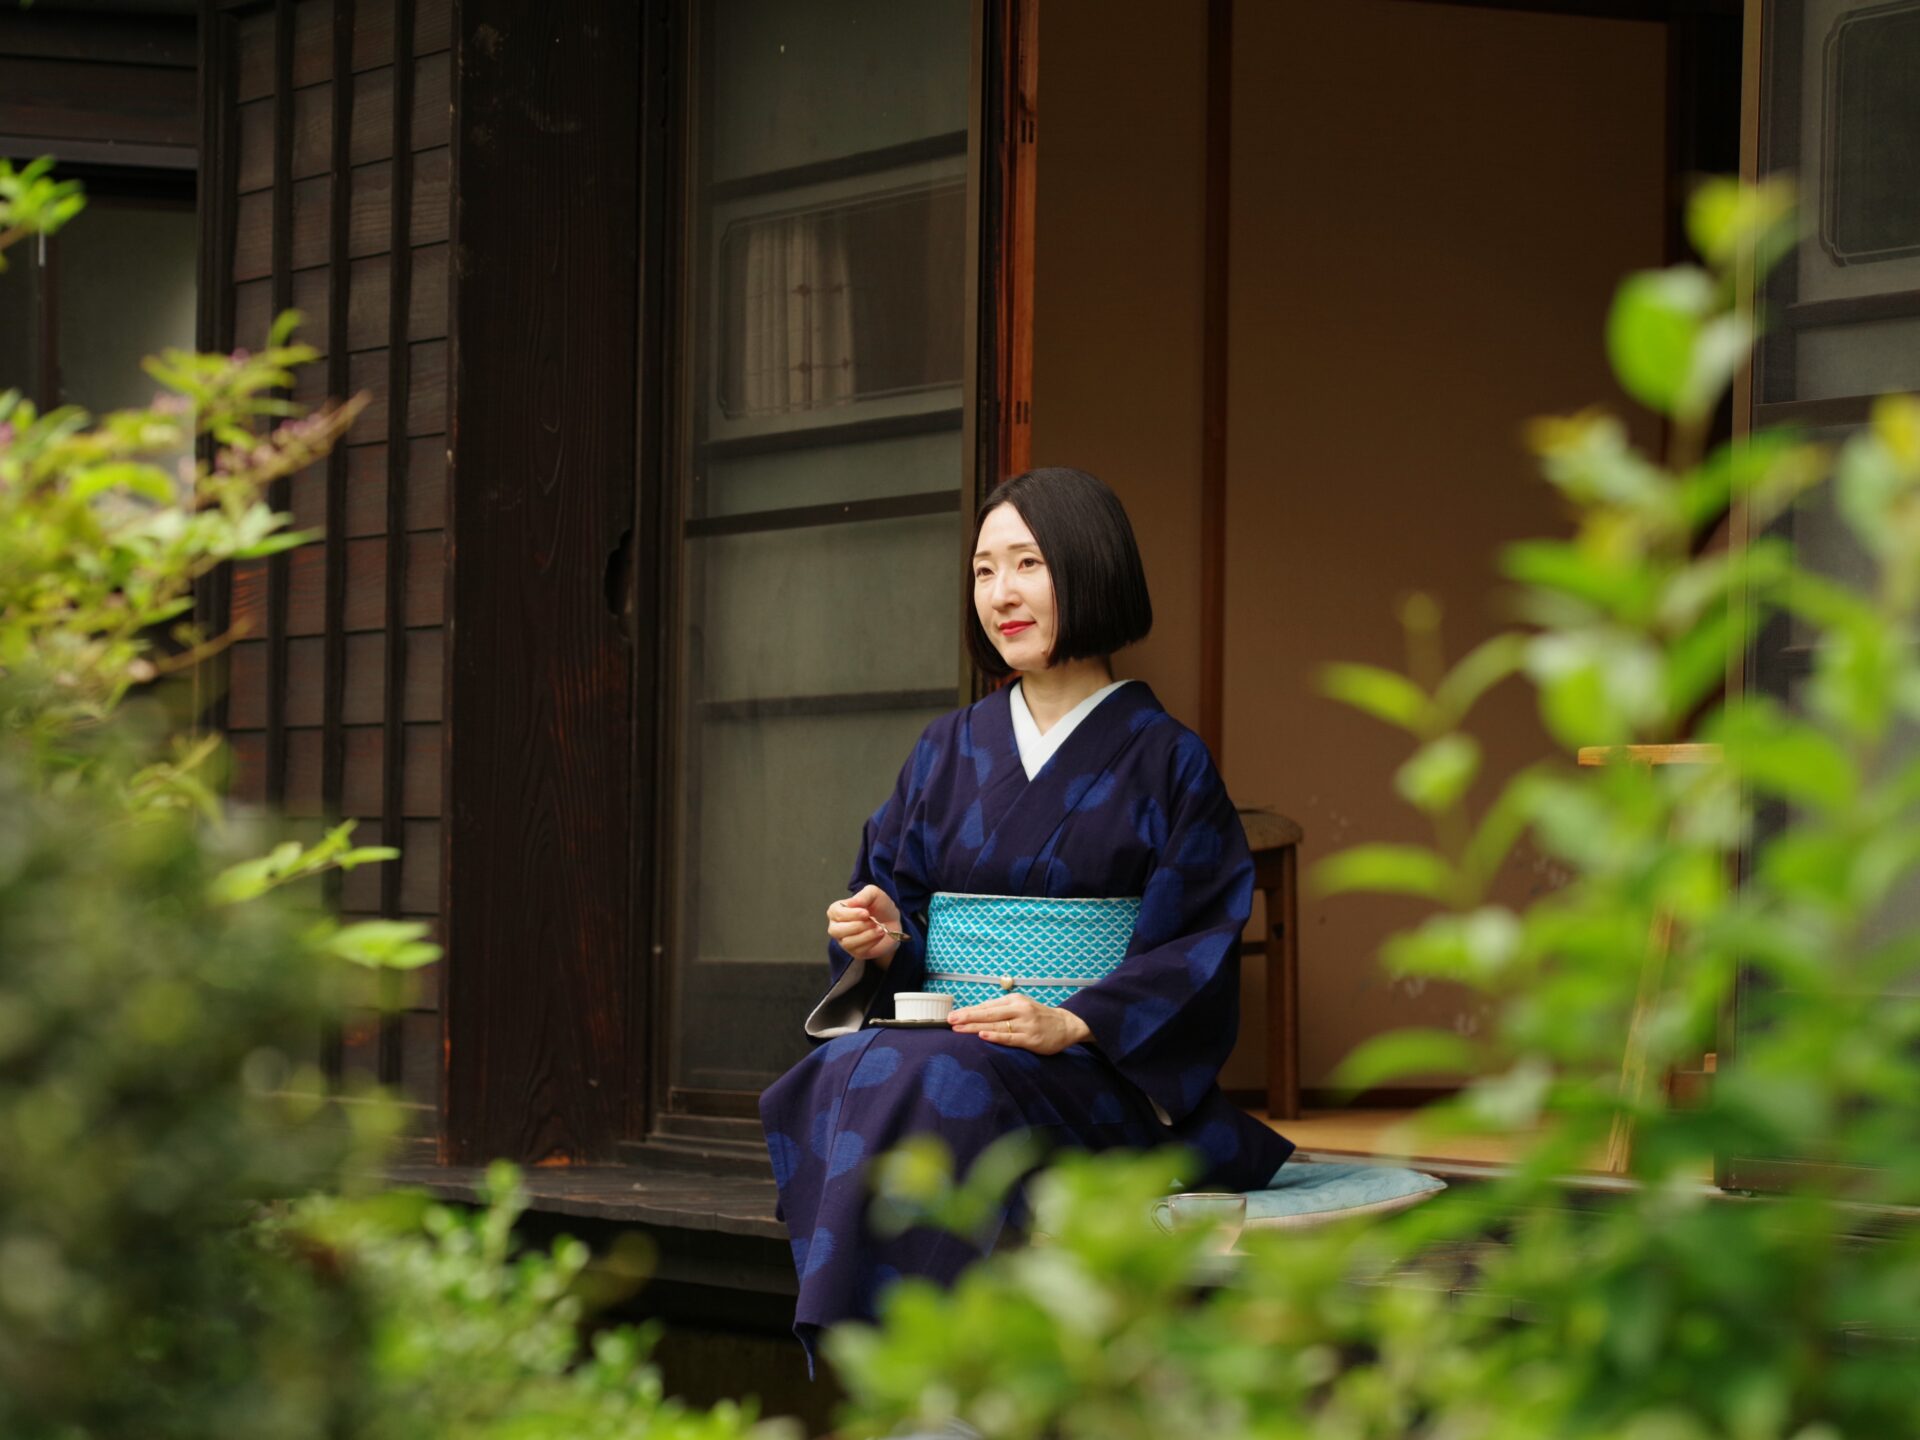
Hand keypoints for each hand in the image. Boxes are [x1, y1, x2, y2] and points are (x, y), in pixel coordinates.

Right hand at [826, 884, 904, 969]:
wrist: (893, 922)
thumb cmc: (880, 907)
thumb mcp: (874, 894)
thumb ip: (863, 895)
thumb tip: (850, 903)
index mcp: (837, 910)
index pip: (835, 913)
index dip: (850, 914)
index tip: (866, 913)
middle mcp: (837, 927)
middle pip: (836, 930)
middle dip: (857, 926)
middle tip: (873, 921)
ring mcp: (845, 941)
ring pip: (847, 942)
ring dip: (866, 935)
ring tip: (880, 928)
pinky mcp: (855, 952)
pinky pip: (859, 950)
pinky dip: (872, 941)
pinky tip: (880, 934)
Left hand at [950, 994, 1090, 1054]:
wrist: (1066, 1025)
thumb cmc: (1038, 1016)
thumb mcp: (1021, 1007)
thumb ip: (1001, 1010)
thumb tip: (975, 1015)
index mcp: (1014, 1000)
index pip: (986, 1006)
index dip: (968, 1011)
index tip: (952, 1015)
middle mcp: (1019, 1009)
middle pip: (988, 1013)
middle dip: (967, 1017)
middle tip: (949, 1021)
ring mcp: (1025, 1024)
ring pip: (995, 1025)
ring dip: (975, 1027)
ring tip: (958, 1029)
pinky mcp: (1030, 1038)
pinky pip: (1010, 1038)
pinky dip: (995, 1036)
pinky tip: (982, 1036)